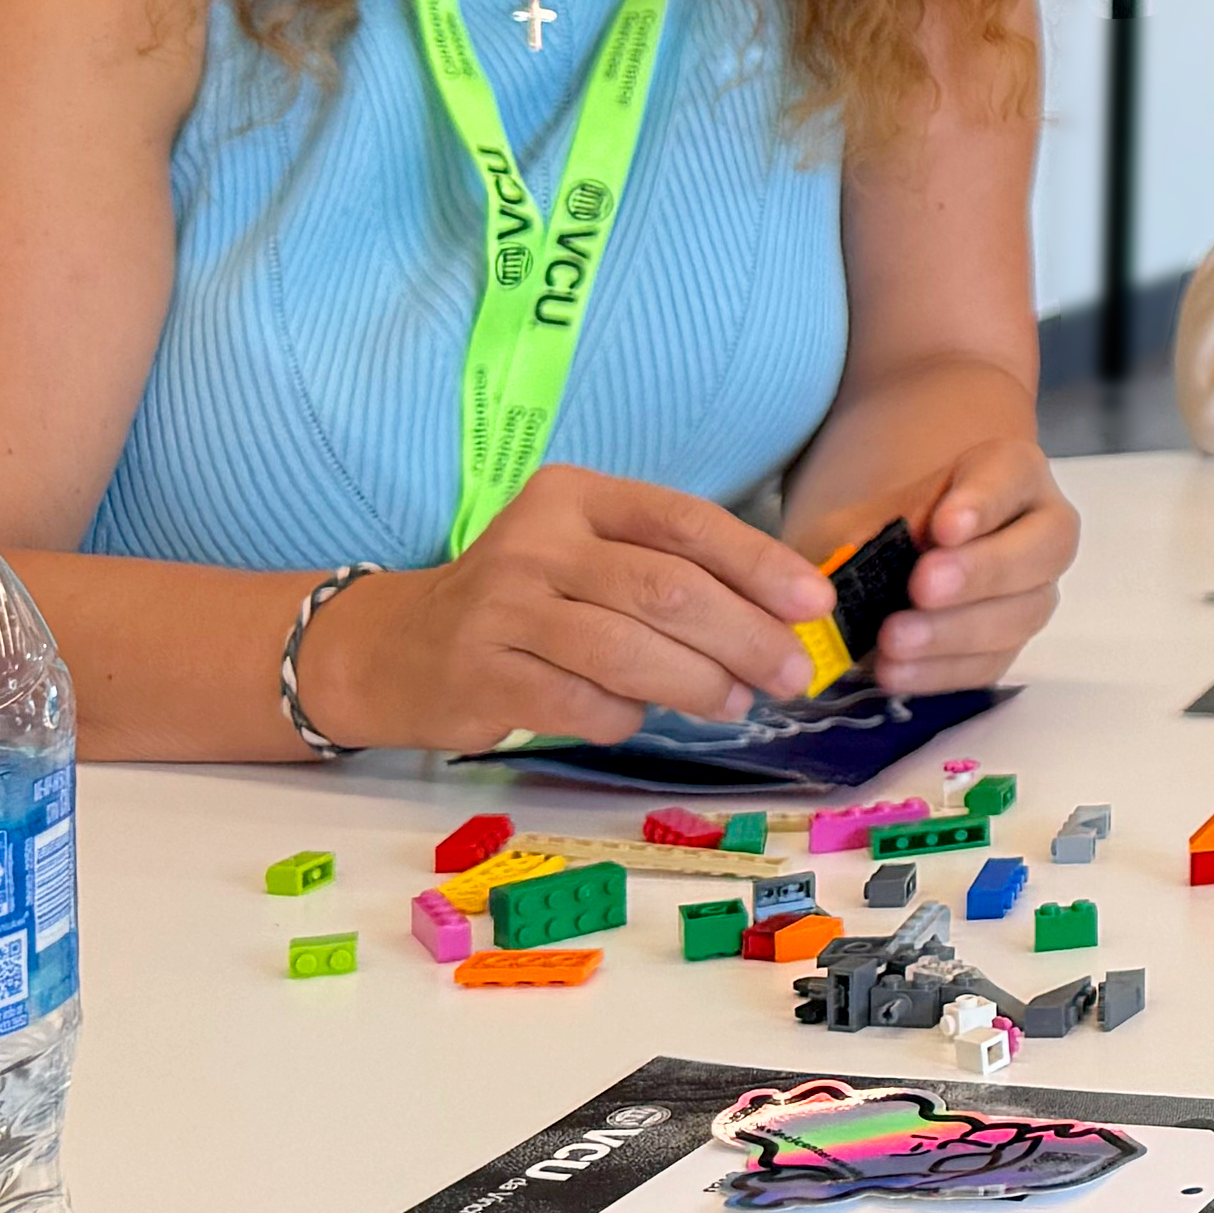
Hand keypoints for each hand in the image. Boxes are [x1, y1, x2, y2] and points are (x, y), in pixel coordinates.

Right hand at [303, 465, 829, 747]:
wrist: (399, 646)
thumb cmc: (527, 601)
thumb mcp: (592, 557)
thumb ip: (674, 572)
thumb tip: (784, 618)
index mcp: (577, 497)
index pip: (685, 522)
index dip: (759, 564)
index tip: (813, 605)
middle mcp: (536, 540)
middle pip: (666, 590)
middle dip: (745, 637)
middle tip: (791, 675)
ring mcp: (502, 606)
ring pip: (629, 650)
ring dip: (699, 684)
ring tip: (734, 703)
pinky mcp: (481, 672)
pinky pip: (582, 702)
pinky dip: (625, 715)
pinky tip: (633, 714)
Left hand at [847, 432, 1075, 693]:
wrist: (876, 577)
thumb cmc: (878, 532)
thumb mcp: (855, 521)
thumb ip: (863, 538)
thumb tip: (862, 565)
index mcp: (1009, 475)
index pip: (1014, 476)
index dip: (985, 502)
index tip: (943, 527)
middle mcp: (1039, 530)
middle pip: (1045, 547)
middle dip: (983, 570)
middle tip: (923, 587)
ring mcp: (1032, 592)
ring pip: (1023, 612)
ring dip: (956, 630)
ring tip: (893, 638)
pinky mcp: (1009, 646)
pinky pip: (991, 663)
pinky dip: (941, 670)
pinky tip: (896, 670)